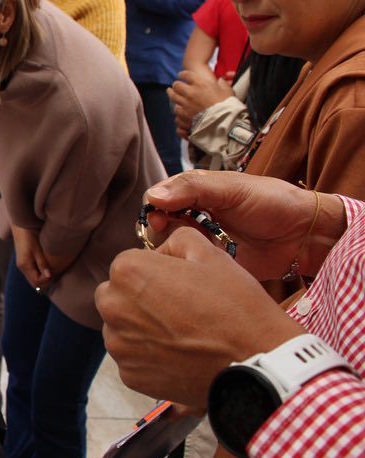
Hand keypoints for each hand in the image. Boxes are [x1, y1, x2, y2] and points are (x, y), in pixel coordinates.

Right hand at [10, 223, 51, 289]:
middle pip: (34, 282)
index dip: (46, 280)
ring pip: (33, 277)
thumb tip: (48, 277)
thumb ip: (42, 264)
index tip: (54, 273)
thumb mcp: (38, 250)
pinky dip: (39, 272)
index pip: (36, 282)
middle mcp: (21, 267)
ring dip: (42, 277)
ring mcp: (22, 264)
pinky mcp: (23, 260)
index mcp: (24, 265)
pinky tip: (46, 265)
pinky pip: (32, 272)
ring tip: (51, 269)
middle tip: (54, 273)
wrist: (20, 225)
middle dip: (45, 281)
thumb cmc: (30, 236)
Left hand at [96, 226, 304, 405]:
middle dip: (140, 298)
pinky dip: (150, 357)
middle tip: (179, 308)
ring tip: (183, 333)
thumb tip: (161, 249)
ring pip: (122, 328)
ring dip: (142, 328)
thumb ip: (176, 239)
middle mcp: (112, 307)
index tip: (180, 283)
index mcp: (126, 271)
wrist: (257, 362)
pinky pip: (133, 359)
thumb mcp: (210, 254)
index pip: (128, 264)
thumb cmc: (235, 305)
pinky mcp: (129, 375)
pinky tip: (180, 355)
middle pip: (118, 295)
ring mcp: (119, 345)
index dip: (155, 271)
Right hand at [141, 171, 345, 280]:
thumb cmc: (272, 202)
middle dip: (162, 231)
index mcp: (195, 192)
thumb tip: (152, 198)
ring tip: (193, 252)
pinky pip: (188, 267)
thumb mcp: (231, 189)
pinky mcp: (211, 263)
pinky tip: (197, 267)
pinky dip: (187, 268)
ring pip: (170, 247)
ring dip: (175, 250)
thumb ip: (192, 189)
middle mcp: (194, 216)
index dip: (154, 208)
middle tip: (178, 237)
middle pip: (159, 224)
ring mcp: (201, 241)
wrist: (305, 236)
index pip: (158, 198)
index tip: (160, 219)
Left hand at [168, 69, 233, 138]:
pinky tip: (178, 108)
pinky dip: (177, 109)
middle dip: (176, 85)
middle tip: (175, 86)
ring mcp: (185, 104)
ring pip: (173, 97)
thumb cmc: (227, 106)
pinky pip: (176, 110)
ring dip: (172, 95)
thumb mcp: (228, 92)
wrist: (223, 122)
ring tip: (171, 93)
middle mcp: (190, 93)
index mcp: (201, 84)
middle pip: (176, 85)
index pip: (186, 75)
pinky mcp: (184, 115)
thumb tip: (220, 80)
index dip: (182, 74)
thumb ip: (223, 84)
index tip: (181, 75)